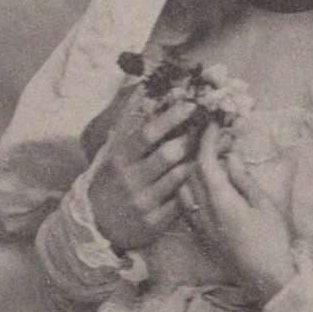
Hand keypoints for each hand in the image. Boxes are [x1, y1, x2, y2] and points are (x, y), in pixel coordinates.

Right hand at [88, 98, 195, 253]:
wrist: (97, 224)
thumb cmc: (112, 180)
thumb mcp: (114, 150)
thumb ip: (130, 120)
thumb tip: (143, 87)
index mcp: (120, 158)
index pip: (147, 133)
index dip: (171, 117)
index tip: (191, 104)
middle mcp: (130, 179)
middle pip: (168, 154)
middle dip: (192, 138)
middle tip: (210, 127)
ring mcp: (143, 201)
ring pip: (179, 177)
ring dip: (198, 161)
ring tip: (215, 148)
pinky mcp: (154, 222)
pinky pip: (182, 202)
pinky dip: (195, 187)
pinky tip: (207, 178)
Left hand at [180, 124, 295, 306]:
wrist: (266, 278)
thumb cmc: (272, 241)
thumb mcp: (264, 205)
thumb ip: (243, 179)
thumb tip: (229, 156)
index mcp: (220, 200)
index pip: (204, 161)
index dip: (206, 140)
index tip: (213, 125)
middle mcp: (202, 211)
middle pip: (190, 172)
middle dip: (200, 151)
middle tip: (218, 140)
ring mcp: (199, 226)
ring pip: (184, 189)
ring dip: (192, 171)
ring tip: (209, 162)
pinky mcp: (200, 237)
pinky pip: (186, 206)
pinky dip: (191, 190)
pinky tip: (205, 187)